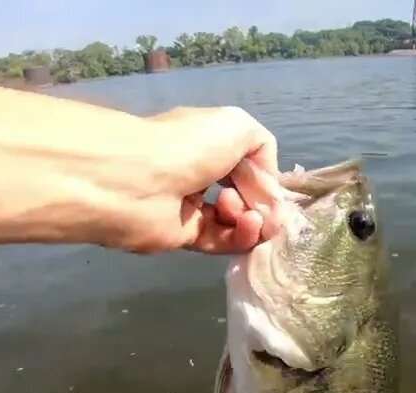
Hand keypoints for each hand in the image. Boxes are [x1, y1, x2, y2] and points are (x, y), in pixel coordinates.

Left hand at [117, 106, 282, 254]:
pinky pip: (220, 241)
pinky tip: (249, 228)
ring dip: (254, 221)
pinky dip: (240, 237)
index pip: (246, 163)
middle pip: (243, 194)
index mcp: (207, 142)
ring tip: (256, 218)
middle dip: (263, 202)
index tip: (276, 190)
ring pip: (234, 220)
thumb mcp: (240, 127)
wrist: (139, 181)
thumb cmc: (189, 145)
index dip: (264, 178)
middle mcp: (198, 172)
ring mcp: (189, 206)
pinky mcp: (182, 236)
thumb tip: (266, 184)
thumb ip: (264, 147)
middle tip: (270, 210)